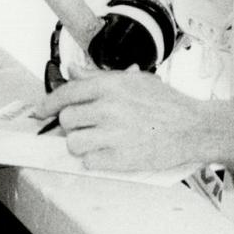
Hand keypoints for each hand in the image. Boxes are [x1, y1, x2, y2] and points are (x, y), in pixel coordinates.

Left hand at [31, 71, 233, 173]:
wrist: (193, 127)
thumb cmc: (167, 104)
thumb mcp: (134, 80)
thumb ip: (98, 77)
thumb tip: (73, 70)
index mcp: (110, 86)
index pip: (66, 93)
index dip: (48, 104)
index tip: (40, 111)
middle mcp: (109, 108)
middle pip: (66, 120)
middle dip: (71, 125)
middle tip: (85, 126)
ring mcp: (114, 134)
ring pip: (73, 143)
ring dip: (81, 145)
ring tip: (97, 141)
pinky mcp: (121, 158)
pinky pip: (89, 163)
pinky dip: (96, 161)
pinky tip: (110, 153)